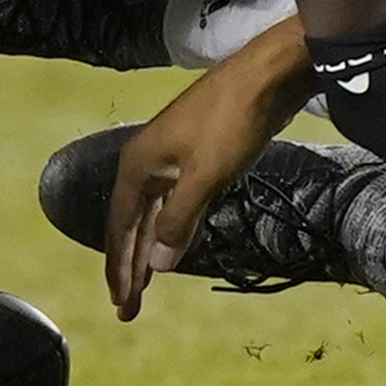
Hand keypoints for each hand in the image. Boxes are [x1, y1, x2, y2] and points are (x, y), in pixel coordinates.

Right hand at [104, 22, 312, 318]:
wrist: (266, 77)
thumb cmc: (231, 123)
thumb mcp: (204, 176)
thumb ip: (178, 222)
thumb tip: (156, 266)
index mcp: (138, 165)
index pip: (120, 228)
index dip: (120, 268)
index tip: (121, 303)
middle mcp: (147, 162)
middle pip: (132, 224)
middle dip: (130, 266)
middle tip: (129, 308)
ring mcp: (172, 159)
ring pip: (155, 215)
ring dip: (151, 249)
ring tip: (145, 285)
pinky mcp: (197, 157)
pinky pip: (177, 203)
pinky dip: (174, 228)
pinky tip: (176, 247)